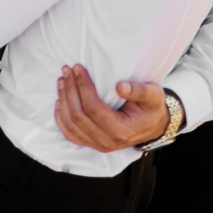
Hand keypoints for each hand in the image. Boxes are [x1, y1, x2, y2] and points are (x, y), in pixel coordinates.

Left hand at [54, 64, 168, 151]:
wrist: (152, 125)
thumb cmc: (151, 108)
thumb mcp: (153, 96)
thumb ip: (139, 90)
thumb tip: (120, 86)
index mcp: (121, 131)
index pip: (93, 108)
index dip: (82, 86)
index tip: (77, 68)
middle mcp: (107, 142)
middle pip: (78, 115)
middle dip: (70, 90)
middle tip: (67, 70)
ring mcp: (97, 145)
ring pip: (70, 125)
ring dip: (63, 100)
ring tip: (62, 80)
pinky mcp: (91, 143)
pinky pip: (69, 134)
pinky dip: (61, 117)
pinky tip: (59, 101)